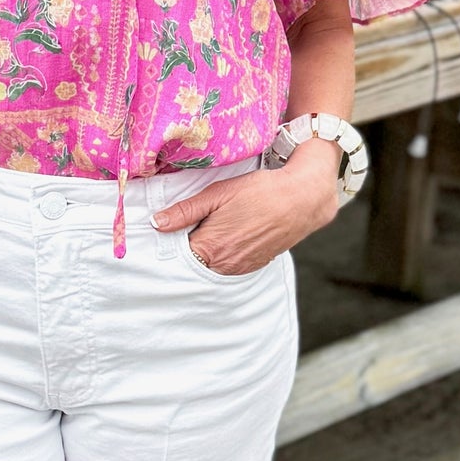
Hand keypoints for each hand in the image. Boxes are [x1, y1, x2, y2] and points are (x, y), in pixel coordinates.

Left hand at [152, 146, 340, 274]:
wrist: (302, 199)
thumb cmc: (259, 191)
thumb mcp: (218, 194)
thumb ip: (185, 211)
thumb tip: (157, 223)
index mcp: (210, 247)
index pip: (177, 255)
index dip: (171, 241)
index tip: (169, 229)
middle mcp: (224, 265)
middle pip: (193, 262)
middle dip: (188, 246)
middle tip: (192, 225)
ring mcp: (240, 268)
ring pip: (211, 265)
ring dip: (207, 251)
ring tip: (214, 227)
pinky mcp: (254, 266)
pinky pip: (229, 265)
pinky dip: (224, 254)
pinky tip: (230, 234)